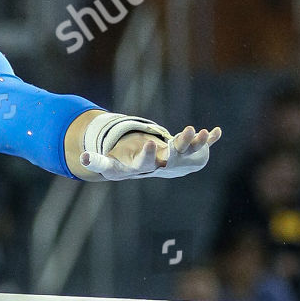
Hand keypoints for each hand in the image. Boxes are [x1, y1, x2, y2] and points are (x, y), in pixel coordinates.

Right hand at [81, 125, 220, 180]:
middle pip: (173, 157)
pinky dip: (210, 140)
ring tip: (202, 130)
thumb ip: (97, 162)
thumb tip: (82, 158)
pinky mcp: (190, 154)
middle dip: (181, 145)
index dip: (148, 155)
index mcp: (144, 167)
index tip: (151, 144)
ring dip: (197, 141)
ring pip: (190, 151)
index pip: (145, 163)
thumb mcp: (112, 166)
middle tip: (189, 131)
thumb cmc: (128, 166)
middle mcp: (163, 165)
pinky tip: (217, 132)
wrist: (154, 170)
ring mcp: (178, 160)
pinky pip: (201, 147)